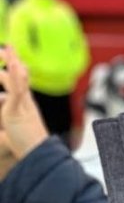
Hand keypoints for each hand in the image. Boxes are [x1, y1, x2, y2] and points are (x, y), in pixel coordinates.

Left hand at [0, 46, 49, 165]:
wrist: (40, 155)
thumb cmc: (29, 148)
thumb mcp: (14, 135)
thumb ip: (6, 132)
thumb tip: (4, 134)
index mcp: (25, 106)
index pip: (20, 84)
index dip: (16, 70)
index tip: (12, 58)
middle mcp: (26, 102)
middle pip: (19, 76)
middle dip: (11, 61)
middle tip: (5, 47)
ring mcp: (23, 105)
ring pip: (18, 78)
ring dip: (12, 63)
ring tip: (6, 49)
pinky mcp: (18, 110)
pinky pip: (17, 90)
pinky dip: (16, 77)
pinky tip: (15, 66)